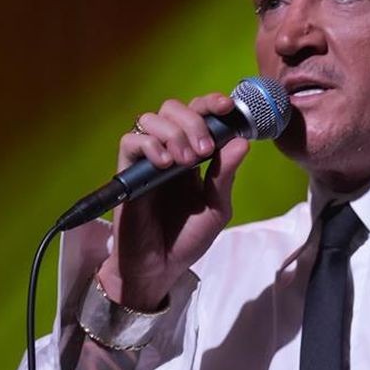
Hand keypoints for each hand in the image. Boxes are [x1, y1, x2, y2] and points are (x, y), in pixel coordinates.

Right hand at [98, 93, 250, 310]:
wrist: (160, 266)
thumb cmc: (188, 238)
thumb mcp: (216, 208)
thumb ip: (225, 175)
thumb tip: (242, 141)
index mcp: (194, 155)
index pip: (199, 114)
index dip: (211, 104)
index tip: (227, 107)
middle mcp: (169, 150)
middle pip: (174, 108)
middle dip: (193, 120)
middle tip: (204, 150)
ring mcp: (147, 159)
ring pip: (151, 118)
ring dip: (173, 132)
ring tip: (186, 161)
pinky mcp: (128, 171)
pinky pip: (130, 141)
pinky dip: (149, 145)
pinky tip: (165, 164)